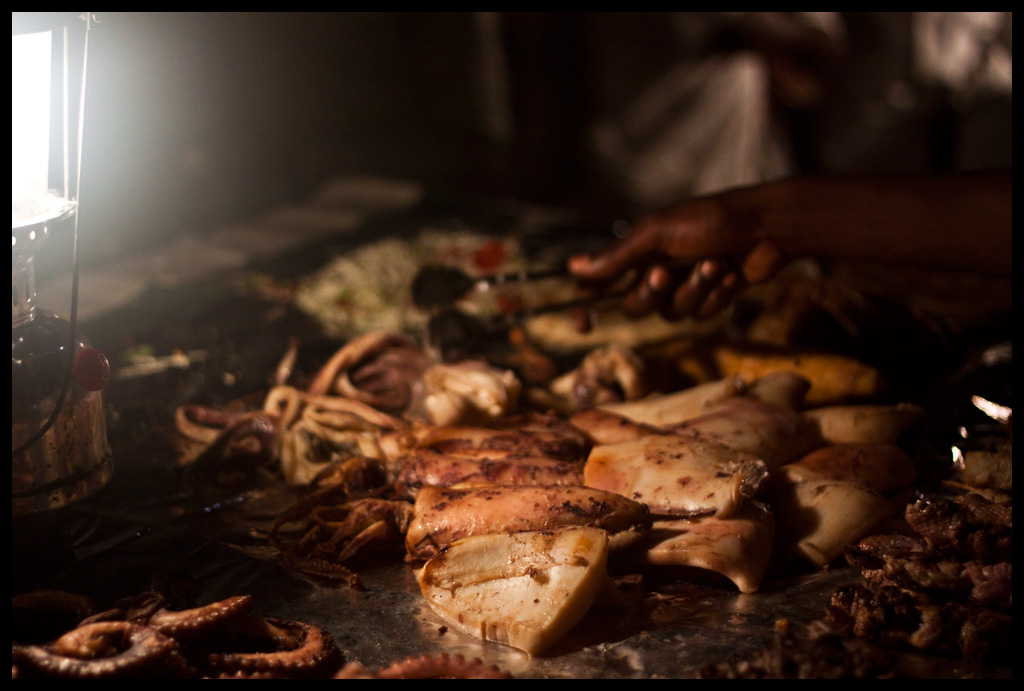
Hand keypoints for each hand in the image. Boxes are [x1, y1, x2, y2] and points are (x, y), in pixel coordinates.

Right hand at [567, 193, 788, 329]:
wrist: (766, 226)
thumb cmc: (711, 220)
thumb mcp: (659, 234)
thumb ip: (618, 256)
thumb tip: (574, 268)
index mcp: (638, 250)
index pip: (601, 283)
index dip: (588, 304)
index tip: (584, 324)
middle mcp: (656, 269)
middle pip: (636, 306)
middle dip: (653, 292)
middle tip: (667, 272)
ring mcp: (684, 285)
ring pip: (672, 313)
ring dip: (694, 290)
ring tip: (715, 263)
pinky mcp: (710, 296)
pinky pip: (701, 314)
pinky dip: (716, 295)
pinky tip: (731, 274)